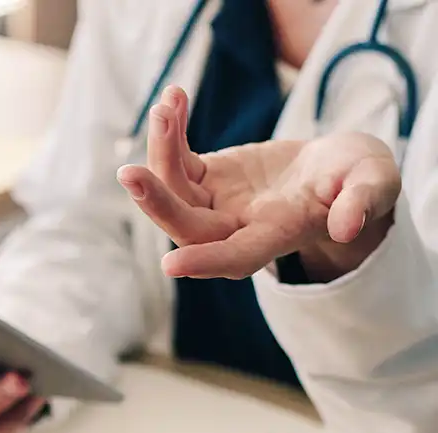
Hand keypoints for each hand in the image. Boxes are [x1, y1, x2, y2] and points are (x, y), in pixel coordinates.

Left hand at [117, 86, 400, 283]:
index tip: (171, 266)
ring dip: (161, 150)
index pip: (236, 257)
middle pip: (189, 226)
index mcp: (276, 237)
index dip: (205, 262)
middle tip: (129, 174)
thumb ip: (361, 203)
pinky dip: (172, 131)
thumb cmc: (359, 183)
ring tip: (167, 105)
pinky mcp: (209, 178)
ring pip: (176, 190)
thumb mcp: (371, 187)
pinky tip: (173, 98)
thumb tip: (349, 225)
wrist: (339, 174)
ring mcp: (218, 205)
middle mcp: (238, 228)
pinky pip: (179, 159)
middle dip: (158, 203)